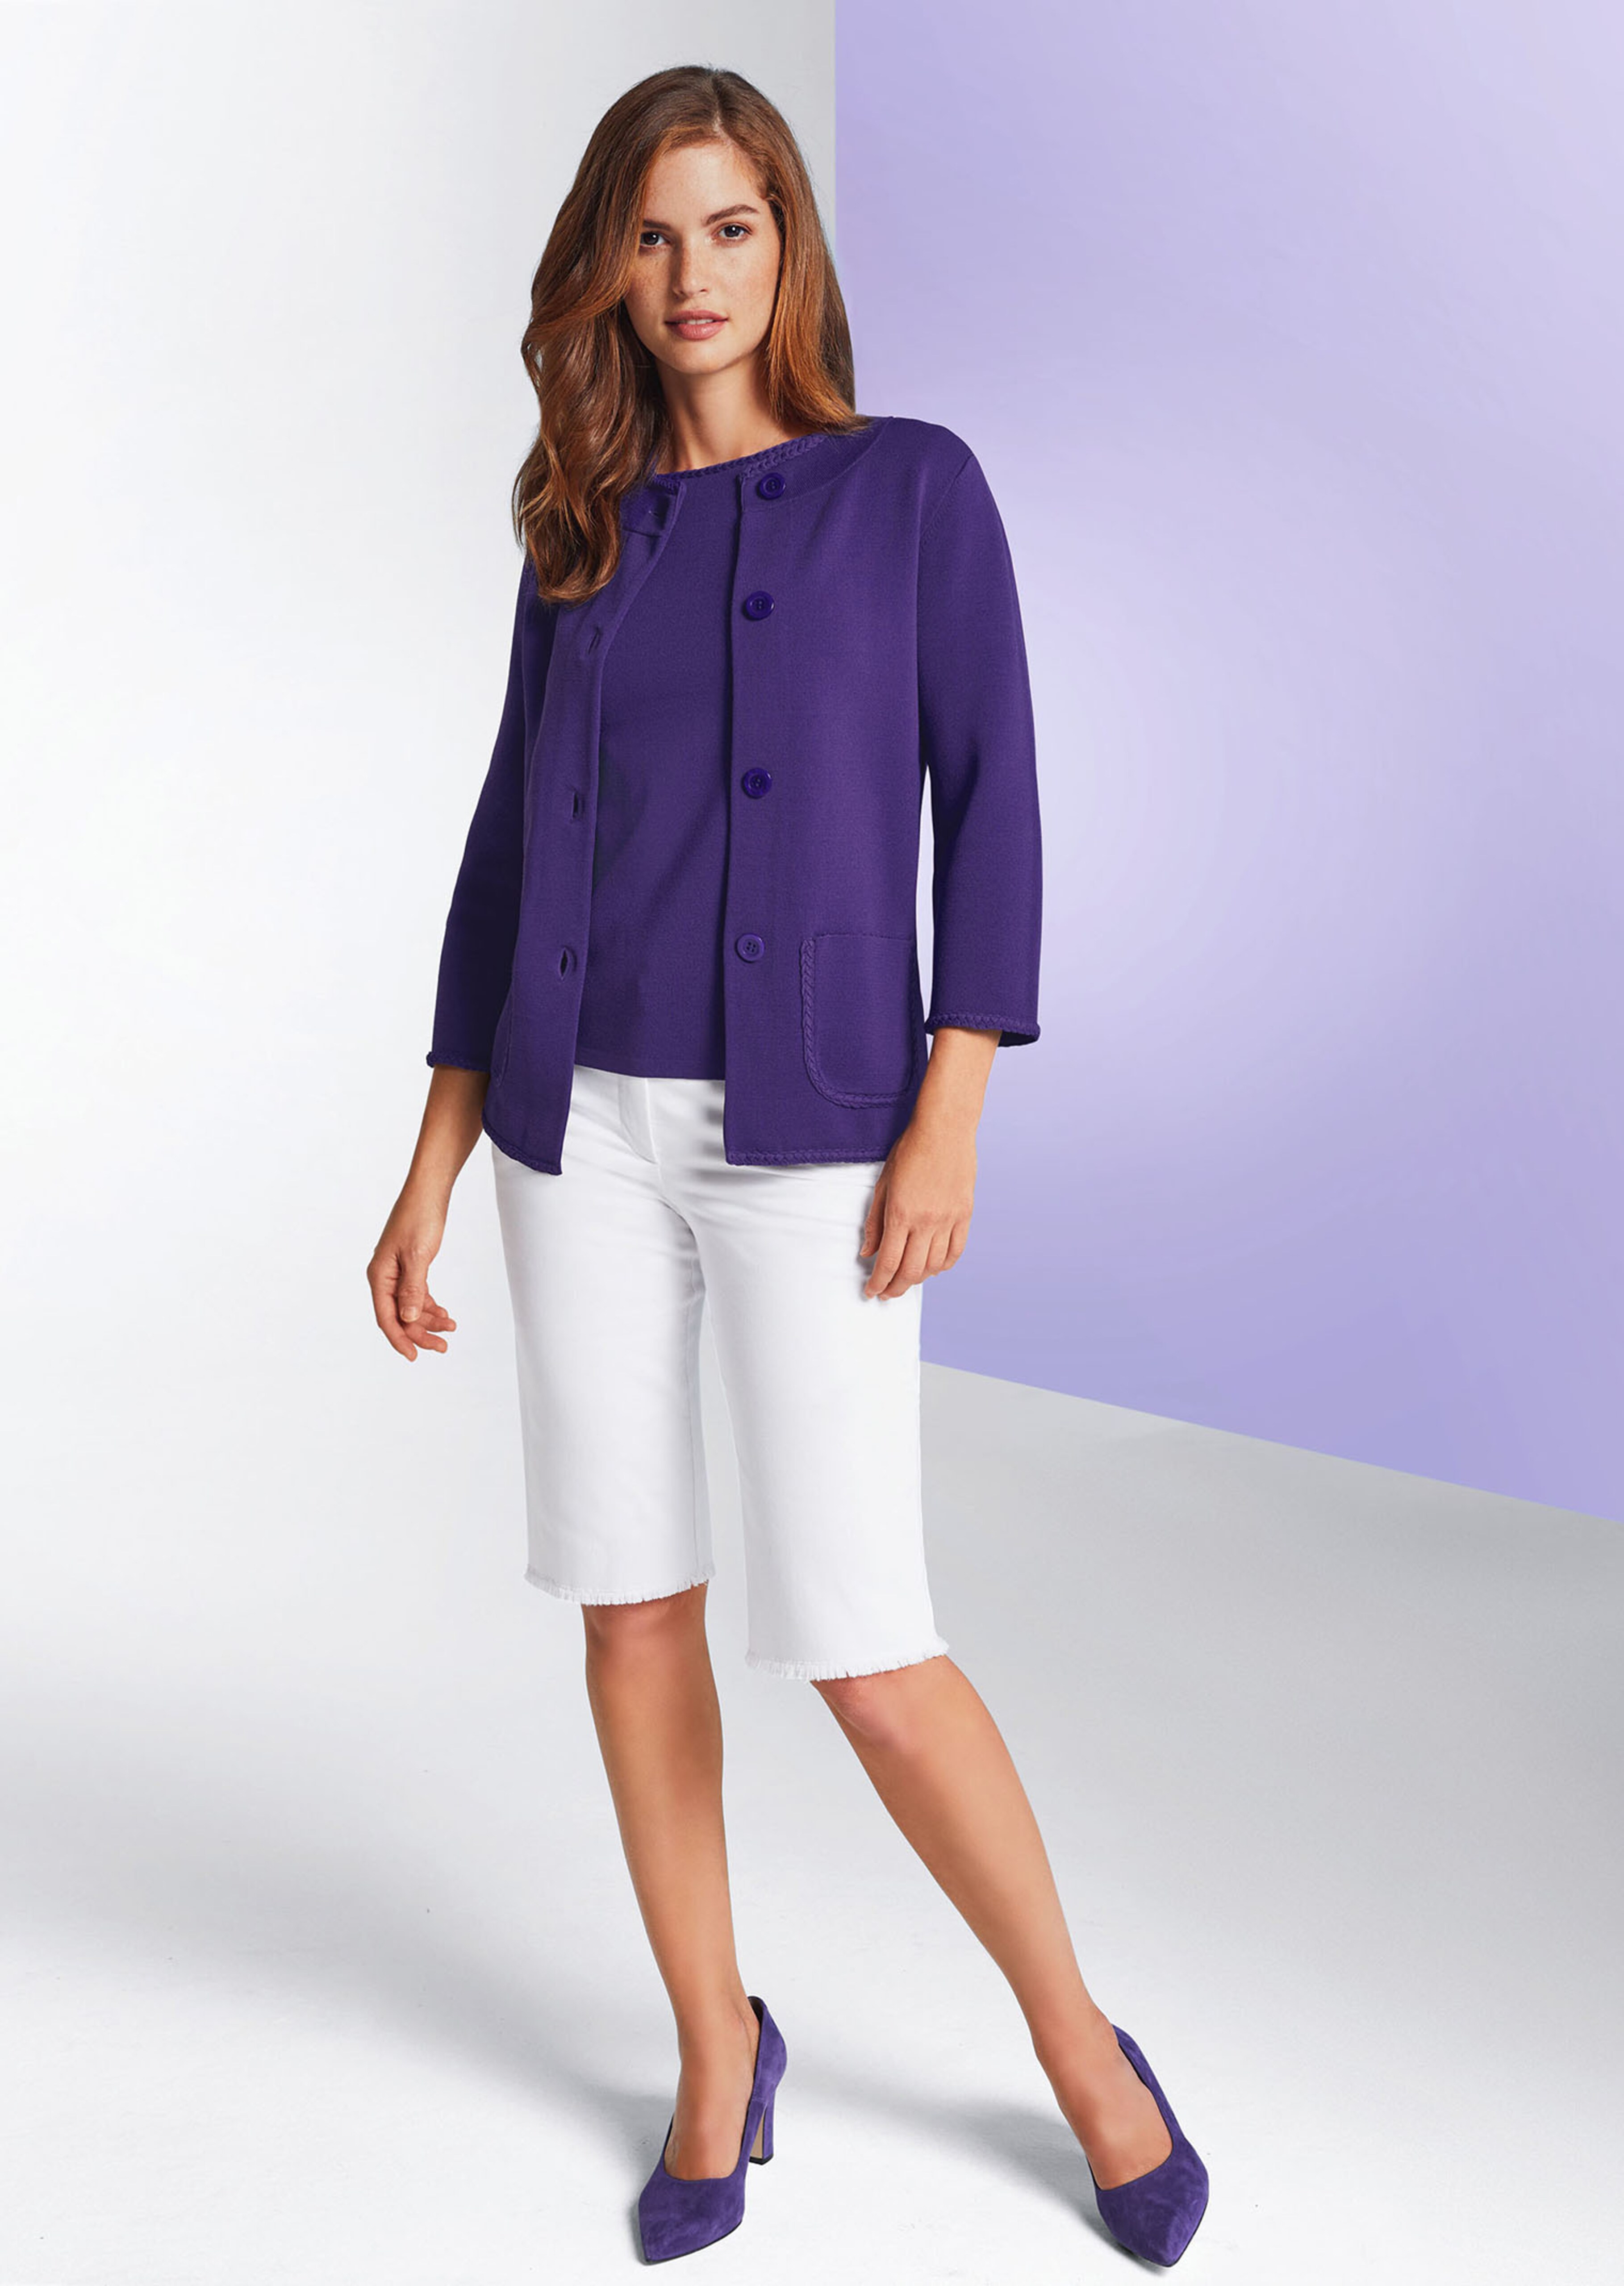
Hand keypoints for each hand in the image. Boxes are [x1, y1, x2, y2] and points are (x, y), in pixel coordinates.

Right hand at [368, 1190, 457, 1358]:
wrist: (429, 1191)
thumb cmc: (420, 1217)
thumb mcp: (418, 1256)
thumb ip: (412, 1289)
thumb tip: (407, 1318)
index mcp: (380, 1275)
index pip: (387, 1317)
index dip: (400, 1339)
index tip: (414, 1357)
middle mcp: (385, 1276)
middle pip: (400, 1315)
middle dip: (420, 1333)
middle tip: (443, 1346)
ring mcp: (397, 1271)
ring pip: (410, 1306)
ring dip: (428, 1320)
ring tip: (451, 1328)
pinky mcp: (410, 1265)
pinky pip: (417, 1294)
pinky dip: (429, 1305)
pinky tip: (444, 1314)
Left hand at [859, 1115, 974, 1297]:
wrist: (944, 1129)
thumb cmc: (910, 1151)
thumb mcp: (883, 1184)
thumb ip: (875, 1222)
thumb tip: (867, 1253)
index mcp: (900, 1213)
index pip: (888, 1262)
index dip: (878, 1283)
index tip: (871, 1292)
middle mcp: (925, 1221)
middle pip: (911, 1271)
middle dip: (896, 1288)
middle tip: (887, 1293)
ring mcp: (948, 1220)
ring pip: (934, 1266)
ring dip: (918, 1279)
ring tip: (907, 1279)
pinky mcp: (964, 1215)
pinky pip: (956, 1251)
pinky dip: (943, 1266)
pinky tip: (933, 1268)